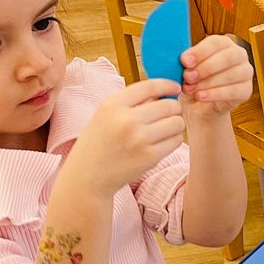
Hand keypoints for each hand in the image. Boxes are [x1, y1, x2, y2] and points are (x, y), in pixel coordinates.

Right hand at [65, 79, 184, 195]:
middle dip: (174, 108)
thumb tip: (163, 91)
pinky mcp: (149, 157)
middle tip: (169, 114)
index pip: (150, 86)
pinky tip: (161, 143)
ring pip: (177, 123)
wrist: (87, 178)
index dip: (167, 85)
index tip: (175, 88)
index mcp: (112, 105)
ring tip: (164, 129)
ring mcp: (139, 139)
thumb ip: (131, 102)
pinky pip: (175, 141)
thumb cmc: (98, 143)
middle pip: (169, 105)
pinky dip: (173, 140)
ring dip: (175, 124)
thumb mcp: (105, 115)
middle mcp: (126, 120)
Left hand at [180, 36, 252, 117]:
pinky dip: (215, 94)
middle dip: (206, 67)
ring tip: (191, 89)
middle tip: (188, 76)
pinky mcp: (246, 90)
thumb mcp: (187, 68)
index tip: (185, 61)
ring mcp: (246, 72)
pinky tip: (200, 96)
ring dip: (208, 82)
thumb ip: (187, 62)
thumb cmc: (193, 80)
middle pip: (228, 57)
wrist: (198, 104)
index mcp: (224, 43)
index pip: (216, 42)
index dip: (200, 51)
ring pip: (231, 75)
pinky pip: (234, 91)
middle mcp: (239, 55)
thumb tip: (185, 60)